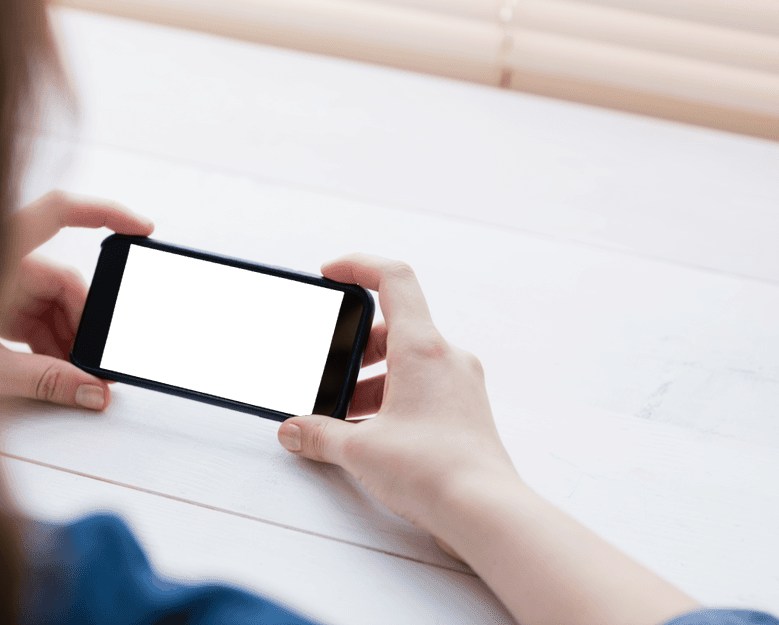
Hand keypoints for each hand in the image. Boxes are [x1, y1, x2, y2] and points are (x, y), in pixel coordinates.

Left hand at [0, 190, 153, 410]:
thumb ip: (44, 379)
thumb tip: (92, 391)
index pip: (60, 212)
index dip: (106, 212)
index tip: (142, 229)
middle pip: (62, 280)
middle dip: (86, 325)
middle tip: (99, 366)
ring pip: (48, 302)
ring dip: (66, 339)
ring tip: (74, 380)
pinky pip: (28, 314)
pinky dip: (44, 341)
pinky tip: (51, 370)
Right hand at [276, 253, 517, 528]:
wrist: (485, 512)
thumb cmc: (433, 471)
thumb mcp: (359, 449)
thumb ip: (318, 434)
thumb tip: (293, 431)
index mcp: (423, 348)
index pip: (393, 278)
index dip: (357, 265)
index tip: (330, 274)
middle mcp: (447, 358)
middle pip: (394, 327)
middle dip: (354, 348)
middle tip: (329, 373)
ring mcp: (461, 384)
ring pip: (408, 362)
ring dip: (372, 381)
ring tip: (343, 416)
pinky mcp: (465, 411)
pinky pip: (423, 388)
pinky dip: (393, 399)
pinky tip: (370, 435)